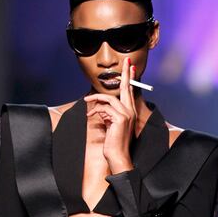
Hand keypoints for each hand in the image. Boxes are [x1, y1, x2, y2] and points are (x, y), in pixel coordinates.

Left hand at [84, 56, 136, 172]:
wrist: (117, 155)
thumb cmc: (114, 142)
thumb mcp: (111, 125)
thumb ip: (109, 114)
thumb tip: (102, 107)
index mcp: (130, 112)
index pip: (130, 92)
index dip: (130, 78)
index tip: (130, 67)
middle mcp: (130, 111)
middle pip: (126, 88)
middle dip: (126, 74)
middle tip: (126, 61)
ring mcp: (126, 114)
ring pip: (109, 99)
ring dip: (95, 99)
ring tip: (87, 102)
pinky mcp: (120, 119)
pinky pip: (104, 108)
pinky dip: (95, 111)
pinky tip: (90, 117)